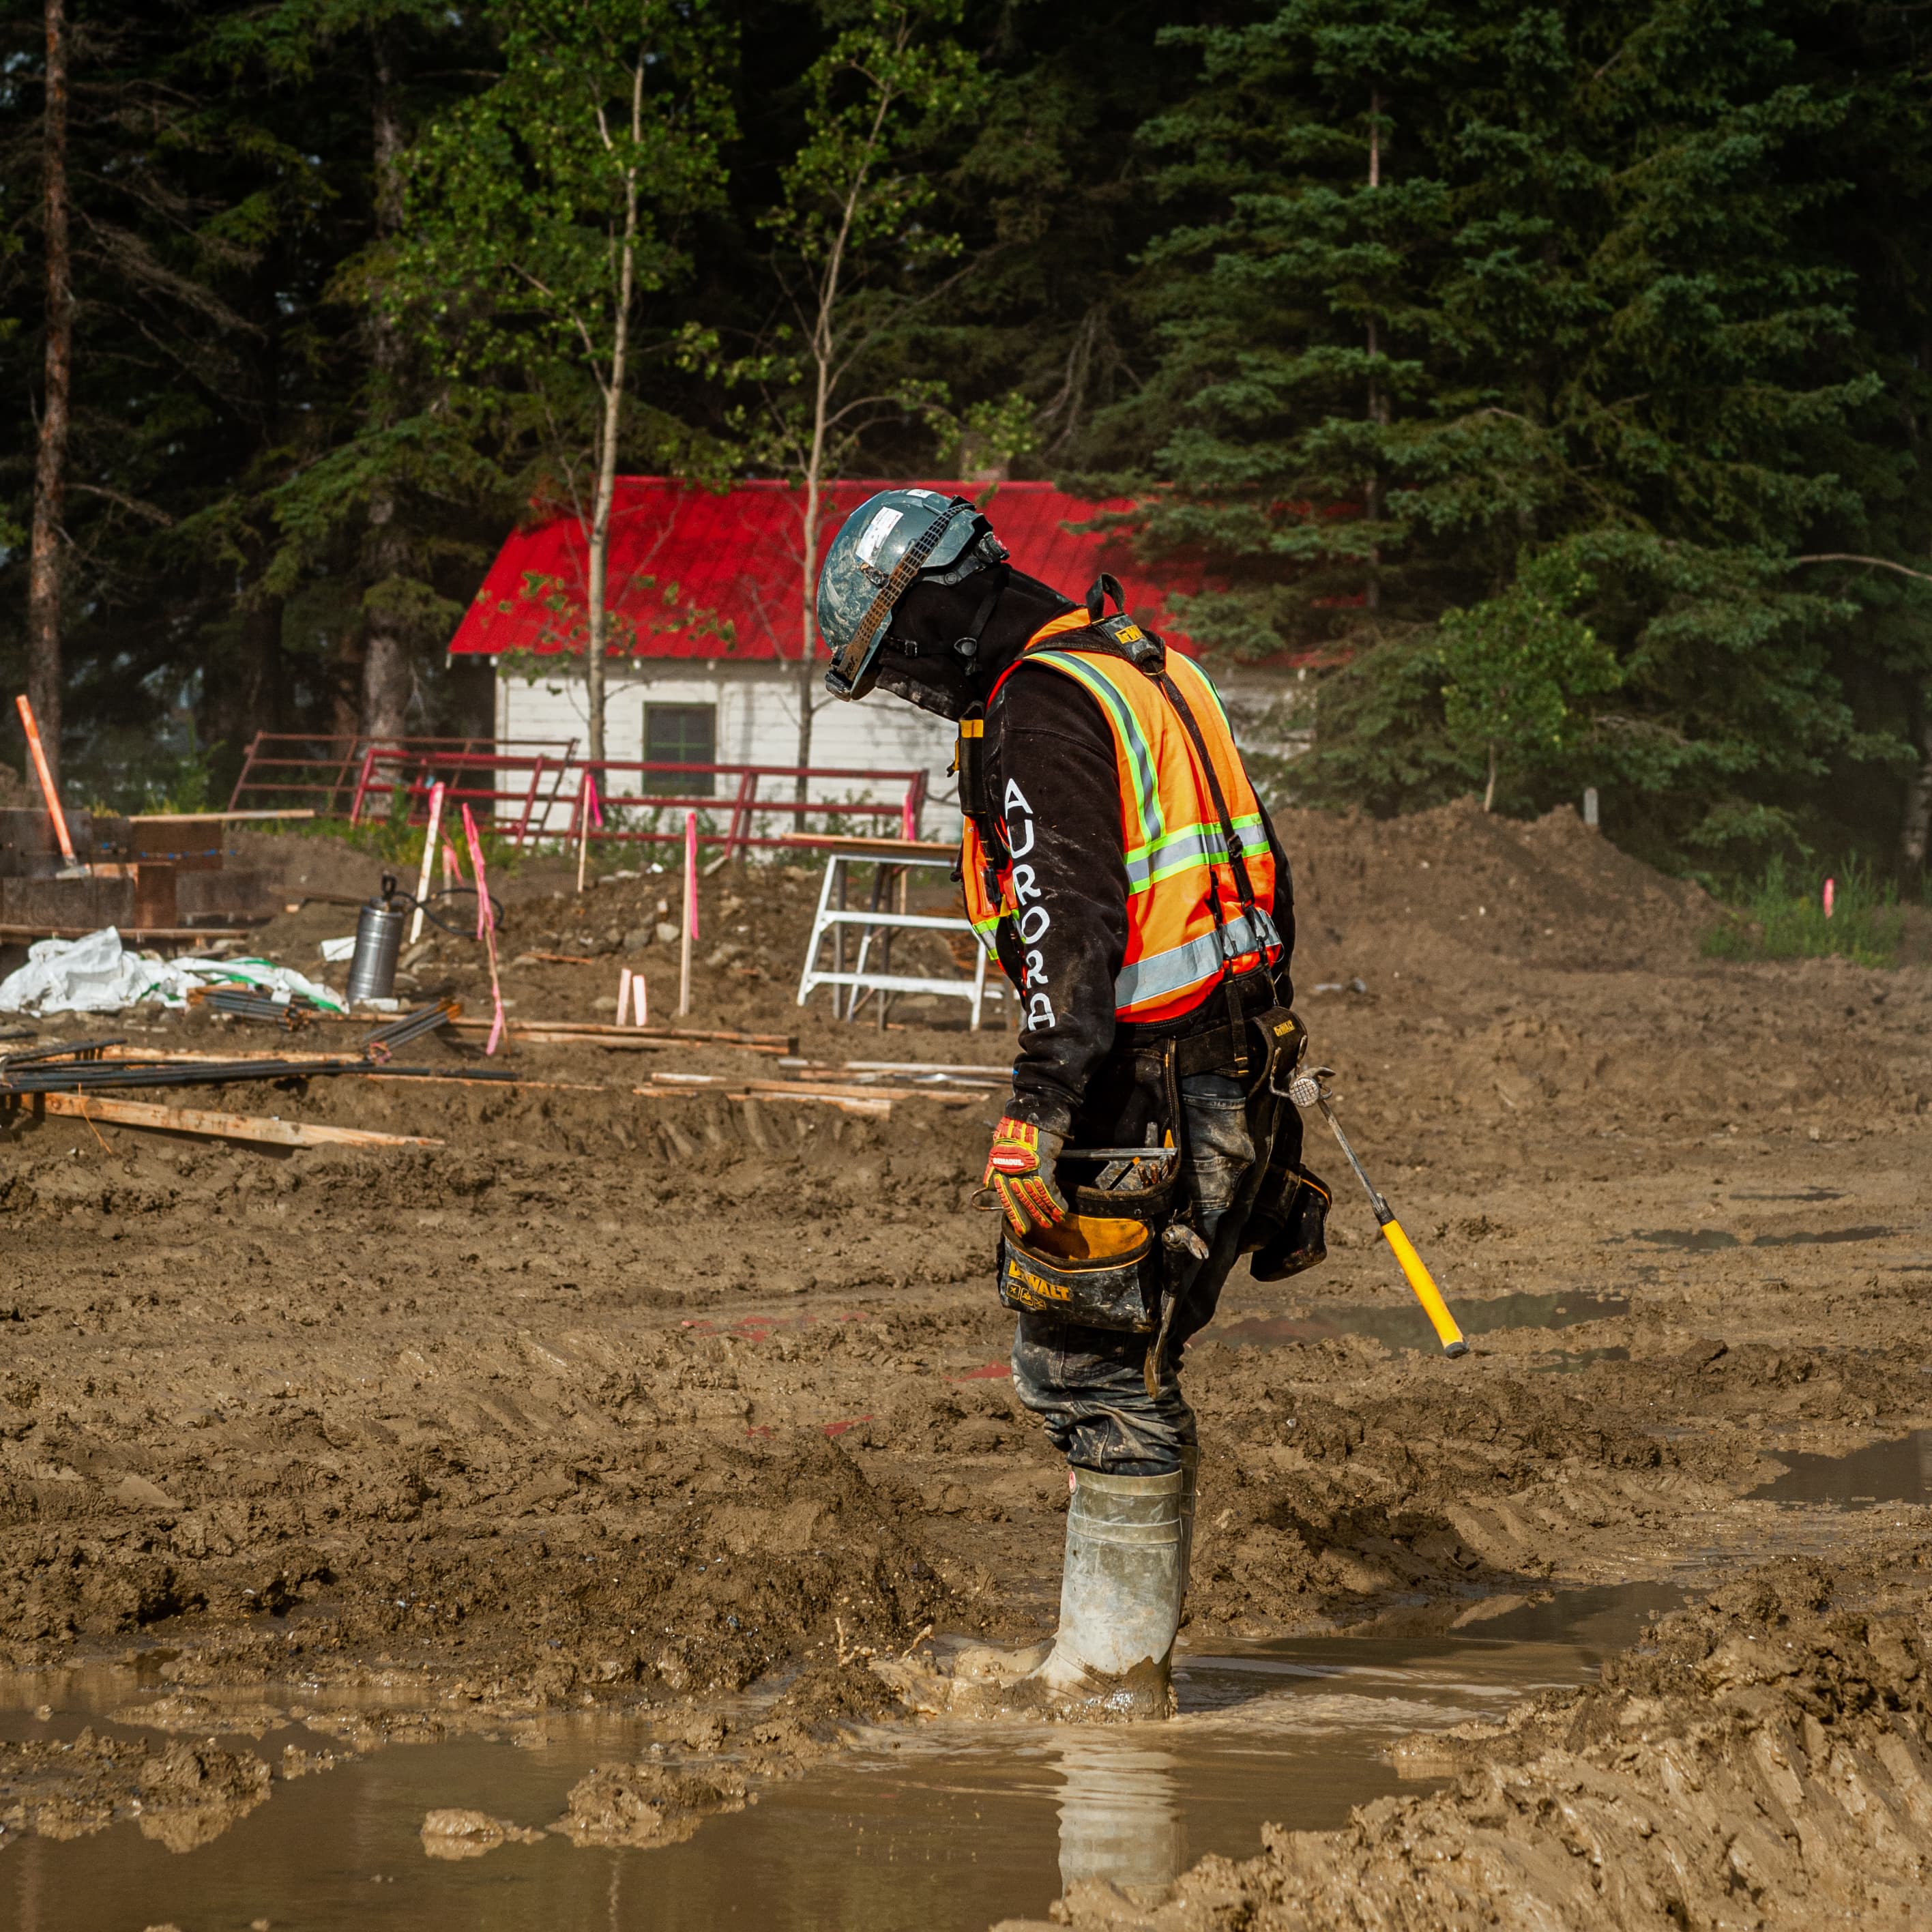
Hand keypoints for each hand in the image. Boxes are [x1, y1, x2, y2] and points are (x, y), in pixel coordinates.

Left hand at [982, 1115, 1067, 1236]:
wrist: (1037, 1108)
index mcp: (998, 1164)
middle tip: (1031, 1231)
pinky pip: (1048, 1189)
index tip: (1019, 1226)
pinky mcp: (1042, 1163)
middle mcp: (1009, 1167)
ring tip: (1052, 1221)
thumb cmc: (1021, 1125)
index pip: (1003, 1194)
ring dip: (1044, 1211)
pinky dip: (1055, 1201)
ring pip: (1034, 1196)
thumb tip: (987, 1184)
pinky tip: (1061, 1209)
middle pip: (1017, 1199)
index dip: (1012, 1211)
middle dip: (1026, 1216)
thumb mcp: (1001, 1143)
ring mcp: (1025, 1166)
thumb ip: (996, 1165)